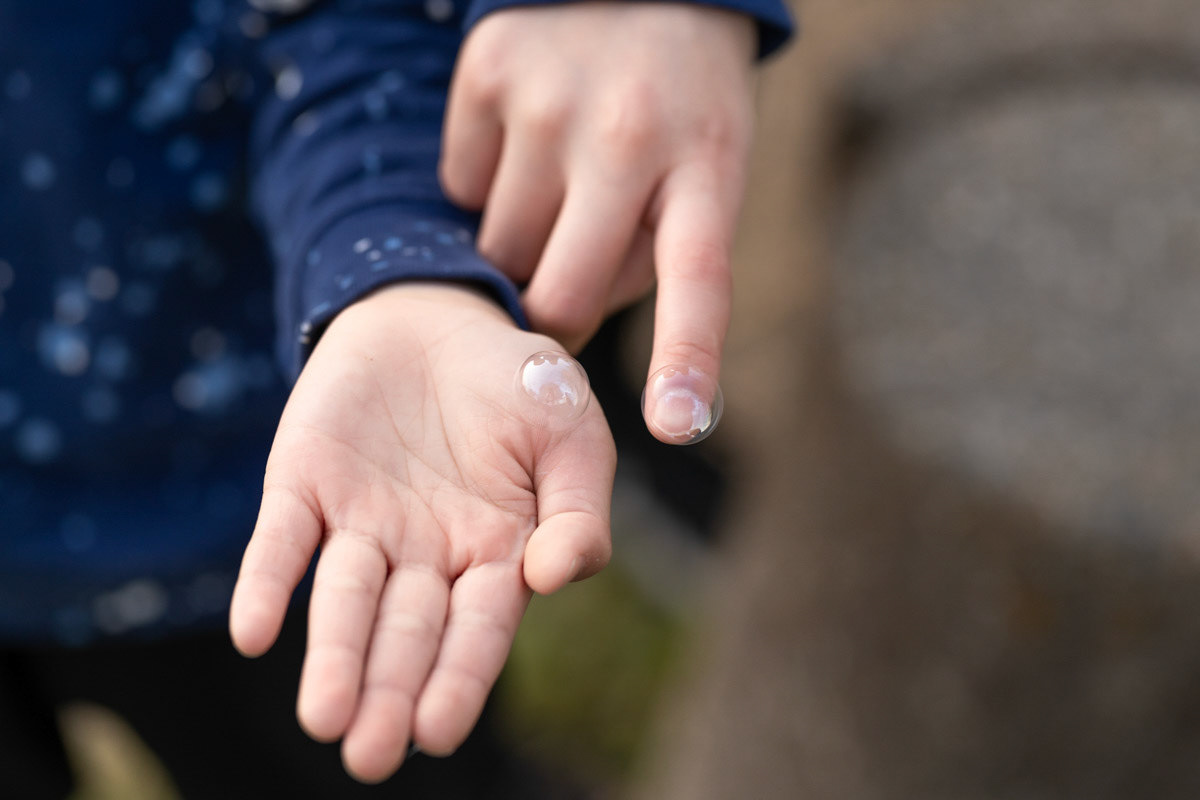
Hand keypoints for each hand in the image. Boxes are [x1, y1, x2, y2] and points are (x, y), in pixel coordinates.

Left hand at [229, 284, 615, 781]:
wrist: (437, 310)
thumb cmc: (518, 382)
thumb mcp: (572, 433)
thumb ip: (577, 509)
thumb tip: (558, 577)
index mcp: (495, 552)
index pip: (476, 629)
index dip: (458, 677)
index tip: (435, 730)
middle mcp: (424, 553)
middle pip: (404, 631)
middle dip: (389, 691)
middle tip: (368, 753)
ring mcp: (361, 521)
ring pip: (344, 600)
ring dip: (333, 655)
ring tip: (323, 717)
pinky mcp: (304, 484)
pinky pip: (282, 540)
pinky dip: (266, 583)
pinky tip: (253, 632)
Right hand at [440, 3, 756, 440]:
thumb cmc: (679, 111)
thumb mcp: (705, 175)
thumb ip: (652, 260)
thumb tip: (557, 333)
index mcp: (707, 167)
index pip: (699, 282)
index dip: (685, 360)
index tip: (675, 426)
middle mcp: (629, 133)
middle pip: (560, 295)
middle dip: (555, 311)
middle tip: (569, 276)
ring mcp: (550, 100)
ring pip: (498, 250)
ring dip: (521, 245)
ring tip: (562, 183)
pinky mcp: (486, 73)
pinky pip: (459, 187)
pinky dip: (486, 185)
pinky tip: (527, 143)